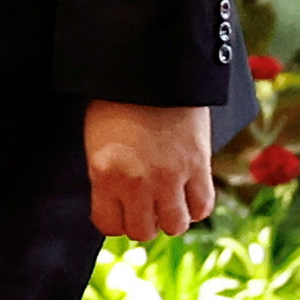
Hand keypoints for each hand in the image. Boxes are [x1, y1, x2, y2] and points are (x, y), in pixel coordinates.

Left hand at [86, 98, 214, 238]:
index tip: (119, 210)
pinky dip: (196, 206)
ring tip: (167, 201)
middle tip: (144, 205)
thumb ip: (105, 175)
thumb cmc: (118, 99)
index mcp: (104, 173)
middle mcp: (136, 181)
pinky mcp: (198, 165)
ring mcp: (170, 175)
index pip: (108, 225)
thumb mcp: (97, 140)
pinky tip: (188, 194)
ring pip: (175, 226)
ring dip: (171, 217)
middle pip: (142, 231)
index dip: (114, 220)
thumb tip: (116, 202)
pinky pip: (202, 207)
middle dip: (142, 222)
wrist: (152, 67)